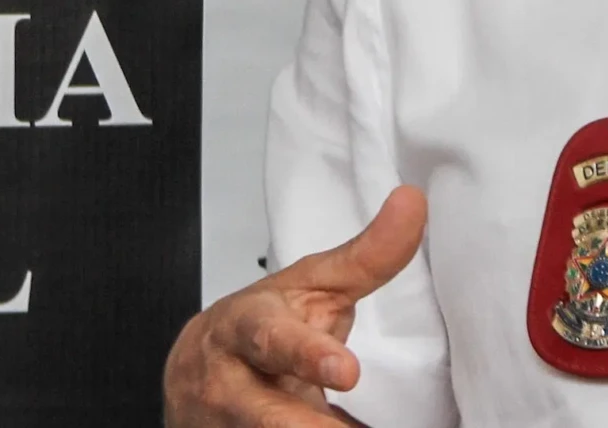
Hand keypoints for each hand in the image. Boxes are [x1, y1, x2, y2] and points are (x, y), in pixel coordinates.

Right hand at [163, 185, 426, 427]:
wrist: (193, 373)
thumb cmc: (265, 321)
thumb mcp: (310, 285)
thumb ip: (364, 255)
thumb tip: (414, 202)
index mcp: (247, 328)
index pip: (273, 340)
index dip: (308, 356)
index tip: (348, 372)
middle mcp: (228, 383)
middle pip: (267, 413)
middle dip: (309, 425)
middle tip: (347, 423)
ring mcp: (227, 424)